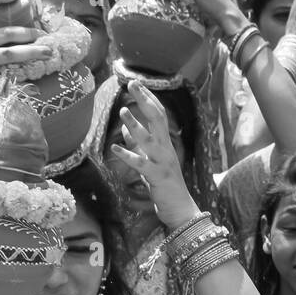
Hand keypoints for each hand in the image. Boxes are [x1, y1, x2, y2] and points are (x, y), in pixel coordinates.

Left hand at [110, 81, 196, 227]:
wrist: (180, 210)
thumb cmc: (165, 186)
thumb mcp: (150, 161)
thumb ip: (138, 144)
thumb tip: (125, 127)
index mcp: (165, 144)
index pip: (159, 114)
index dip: (149, 98)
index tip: (137, 84)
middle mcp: (166, 149)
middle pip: (158, 119)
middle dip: (145, 100)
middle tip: (132, 84)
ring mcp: (162, 163)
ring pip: (149, 139)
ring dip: (136, 124)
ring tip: (122, 111)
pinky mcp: (157, 177)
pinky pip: (141, 164)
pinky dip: (127, 156)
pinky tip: (115, 149)